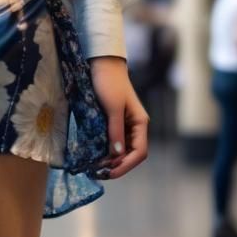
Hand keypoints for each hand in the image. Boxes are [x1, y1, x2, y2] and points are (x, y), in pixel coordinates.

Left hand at [88, 56, 148, 179]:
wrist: (101, 63)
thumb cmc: (109, 83)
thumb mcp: (112, 108)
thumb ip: (115, 131)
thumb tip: (116, 154)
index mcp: (140, 123)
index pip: (140, 152)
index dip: (126, 165)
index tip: (110, 173)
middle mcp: (135, 126)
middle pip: (131, 153)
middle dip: (118, 165)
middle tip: (100, 172)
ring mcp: (124, 124)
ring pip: (122, 149)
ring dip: (111, 159)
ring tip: (96, 167)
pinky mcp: (113, 121)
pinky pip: (113, 140)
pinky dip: (106, 150)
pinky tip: (95, 154)